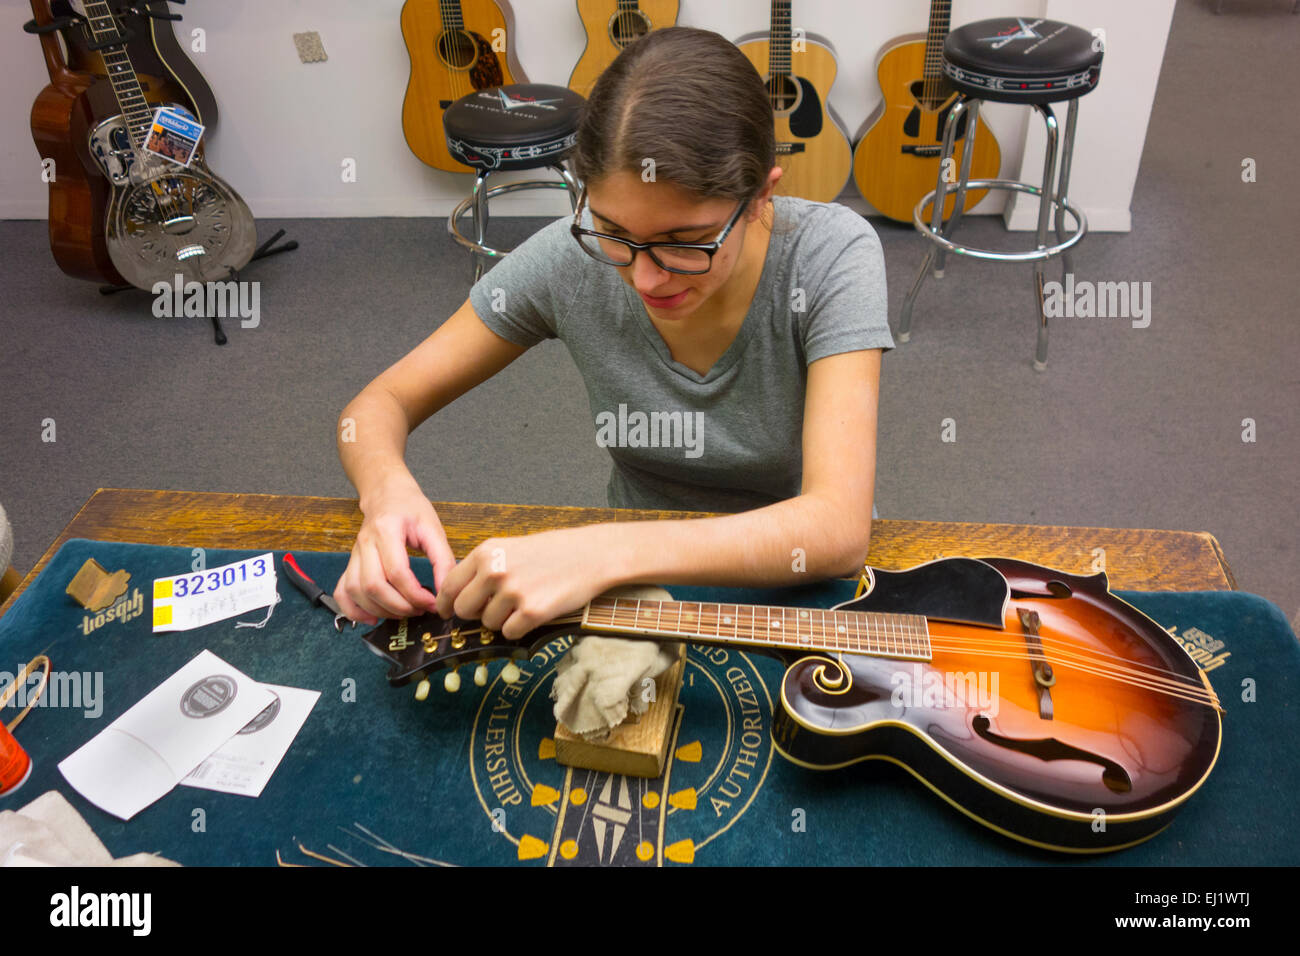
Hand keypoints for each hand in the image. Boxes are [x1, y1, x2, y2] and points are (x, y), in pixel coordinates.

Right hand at [333, 473, 455, 624]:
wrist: (387, 495)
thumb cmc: (411, 509)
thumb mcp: (433, 529)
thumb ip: (443, 560)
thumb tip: (447, 591)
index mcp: (386, 530)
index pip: (396, 572)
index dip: (415, 594)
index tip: (432, 604)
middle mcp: (365, 543)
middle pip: (373, 586)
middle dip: (398, 606)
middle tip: (419, 610)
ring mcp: (354, 554)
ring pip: (356, 591)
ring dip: (379, 610)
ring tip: (403, 613)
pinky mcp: (350, 564)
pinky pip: (342, 592)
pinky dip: (353, 610)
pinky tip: (372, 618)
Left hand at [434, 525, 620, 640]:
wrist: (591, 555)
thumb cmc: (553, 551)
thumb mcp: (509, 548)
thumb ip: (482, 569)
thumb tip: (458, 598)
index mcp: (485, 552)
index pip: (449, 586)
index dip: (446, 604)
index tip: (447, 612)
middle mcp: (494, 571)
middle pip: (464, 610)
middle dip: (475, 614)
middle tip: (494, 608)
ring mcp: (512, 592)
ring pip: (488, 624)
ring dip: (502, 620)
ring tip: (524, 602)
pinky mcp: (531, 612)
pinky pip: (509, 633)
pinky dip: (519, 629)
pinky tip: (534, 612)